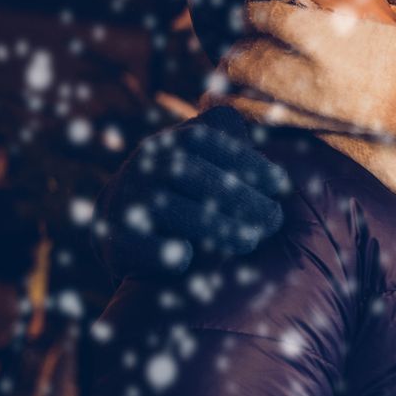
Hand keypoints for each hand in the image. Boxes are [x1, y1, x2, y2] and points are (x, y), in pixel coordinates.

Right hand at [99, 107, 287, 276]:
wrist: (126, 230)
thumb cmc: (186, 194)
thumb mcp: (206, 163)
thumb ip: (233, 147)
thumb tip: (267, 159)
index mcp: (167, 144)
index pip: (202, 138)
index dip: (243, 157)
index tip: (278, 181)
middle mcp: (143, 168)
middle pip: (187, 172)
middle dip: (237, 196)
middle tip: (273, 218)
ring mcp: (125, 202)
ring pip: (167, 208)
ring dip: (214, 225)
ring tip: (249, 241)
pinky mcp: (116, 239)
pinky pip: (138, 244)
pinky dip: (163, 251)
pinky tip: (187, 256)